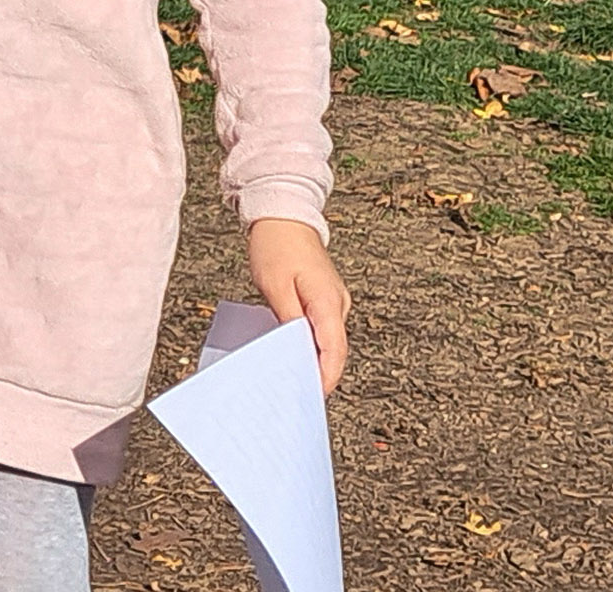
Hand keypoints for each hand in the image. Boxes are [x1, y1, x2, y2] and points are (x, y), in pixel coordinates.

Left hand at [247, 216, 350, 393]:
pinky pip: (320, 329)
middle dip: (318, 374)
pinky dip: (309, 344)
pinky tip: (291, 353)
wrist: (283, 215)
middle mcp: (337, 303)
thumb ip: (288, 320)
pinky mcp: (324, 299)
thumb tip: (294, 351)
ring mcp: (334, 301)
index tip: (312, 397)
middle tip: (295, 395)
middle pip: (333, 350)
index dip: (325, 377)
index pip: (334, 350)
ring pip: (327, 341)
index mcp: (328, 302)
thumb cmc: (276, 245)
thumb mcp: (275, 286)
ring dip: (313, 360)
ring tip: (290, 379)